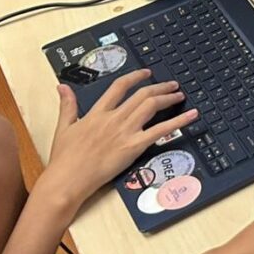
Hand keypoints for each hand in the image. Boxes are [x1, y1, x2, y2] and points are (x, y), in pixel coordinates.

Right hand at [42, 70, 198, 209]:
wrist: (67, 180)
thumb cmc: (64, 158)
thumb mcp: (63, 127)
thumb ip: (67, 105)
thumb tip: (62, 86)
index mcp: (97, 113)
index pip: (119, 87)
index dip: (135, 76)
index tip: (146, 72)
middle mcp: (114, 118)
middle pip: (141, 94)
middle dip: (160, 86)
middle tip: (172, 84)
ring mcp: (125, 131)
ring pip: (151, 106)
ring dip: (169, 98)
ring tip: (179, 95)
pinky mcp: (134, 146)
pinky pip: (160, 130)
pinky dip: (178, 121)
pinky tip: (191, 115)